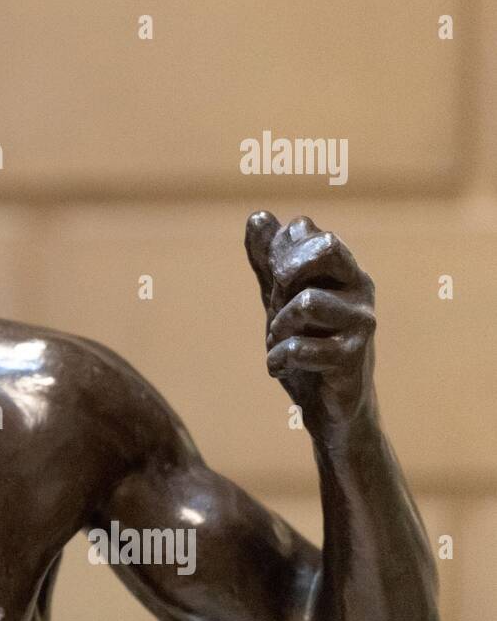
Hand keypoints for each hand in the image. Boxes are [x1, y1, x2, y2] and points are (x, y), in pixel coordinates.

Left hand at [245, 211, 376, 430]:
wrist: (328, 404)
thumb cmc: (308, 342)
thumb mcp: (281, 298)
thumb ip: (270, 261)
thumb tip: (258, 217)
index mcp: (342, 269)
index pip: (307, 230)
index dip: (277, 250)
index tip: (272, 278)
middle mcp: (359, 289)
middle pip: (326, 245)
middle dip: (286, 272)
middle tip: (276, 301)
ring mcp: (361, 323)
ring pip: (307, 301)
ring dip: (277, 327)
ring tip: (279, 342)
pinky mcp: (352, 358)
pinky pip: (301, 347)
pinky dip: (279, 359)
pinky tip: (281, 367)